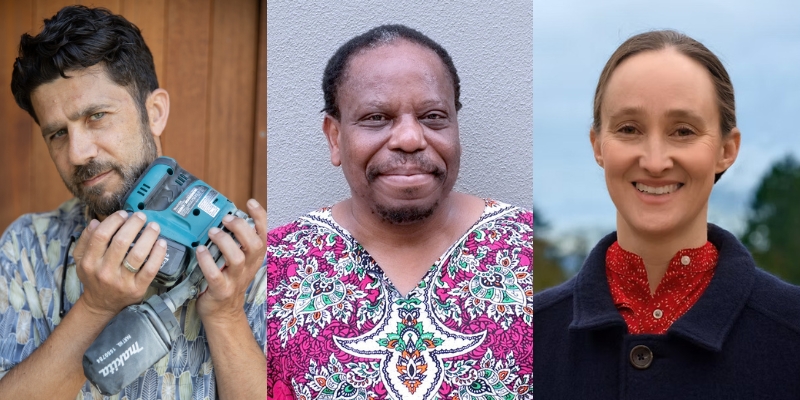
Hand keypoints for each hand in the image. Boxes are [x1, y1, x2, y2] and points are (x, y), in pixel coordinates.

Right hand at [71, 210, 166, 317]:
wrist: (101, 305)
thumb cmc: (94, 277)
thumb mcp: (81, 259)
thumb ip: (85, 240)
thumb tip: (95, 221)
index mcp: (89, 262)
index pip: (101, 236)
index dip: (114, 221)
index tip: (123, 214)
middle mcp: (104, 272)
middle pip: (121, 242)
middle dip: (134, 225)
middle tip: (141, 216)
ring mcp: (122, 281)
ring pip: (137, 254)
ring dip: (148, 236)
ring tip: (153, 226)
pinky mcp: (137, 288)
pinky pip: (150, 269)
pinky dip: (158, 254)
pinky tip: (161, 243)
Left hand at [195, 199, 266, 323]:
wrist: (223, 313)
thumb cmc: (228, 281)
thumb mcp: (238, 261)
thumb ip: (235, 243)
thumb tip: (223, 219)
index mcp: (254, 258)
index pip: (264, 234)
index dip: (260, 217)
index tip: (250, 202)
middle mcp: (249, 267)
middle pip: (255, 244)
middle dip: (241, 228)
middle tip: (226, 218)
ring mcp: (236, 280)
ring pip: (237, 258)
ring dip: (224, 242)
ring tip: (212, 232)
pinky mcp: (221, 290)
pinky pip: (215, 275)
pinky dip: (207, 261)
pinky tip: (200, 251)